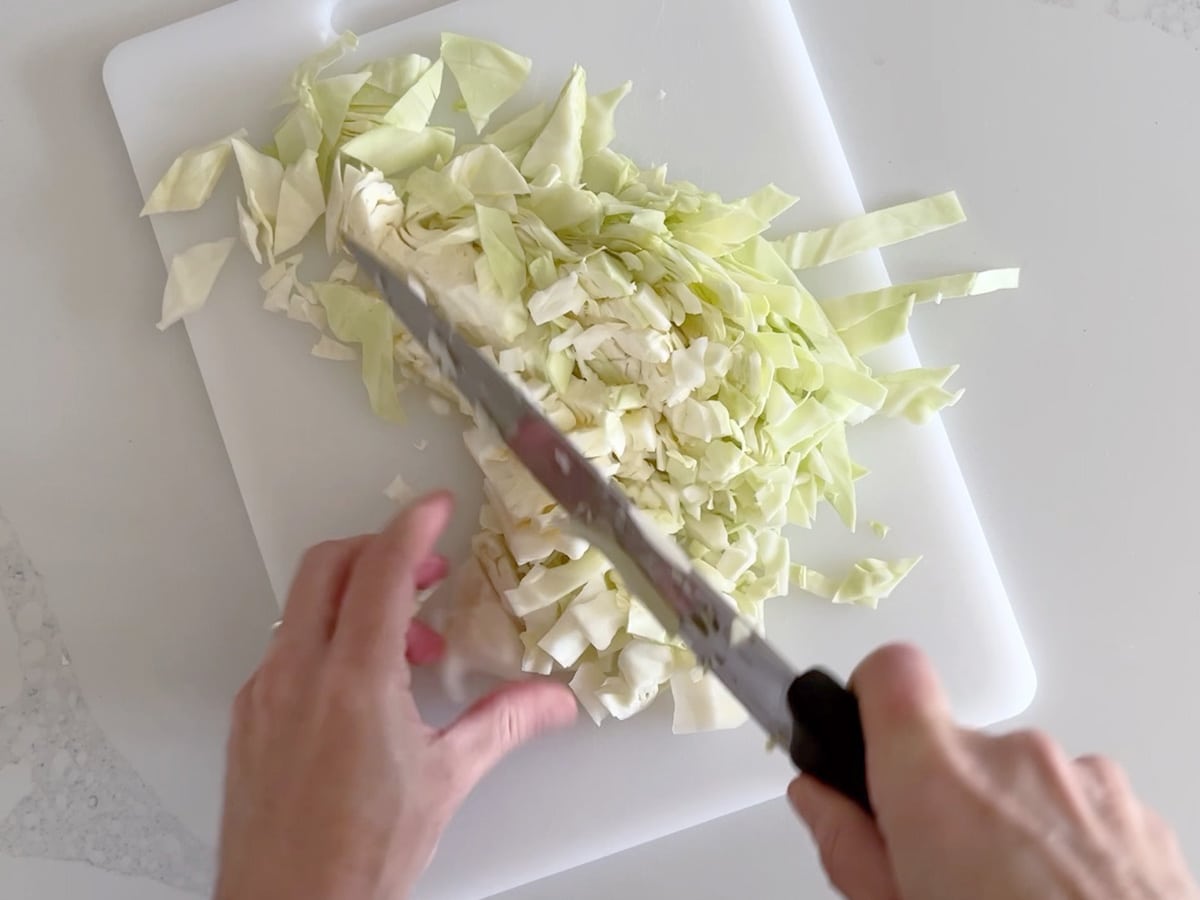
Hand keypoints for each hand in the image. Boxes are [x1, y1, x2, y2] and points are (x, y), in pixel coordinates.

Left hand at [214, 492, 577, 899]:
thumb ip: (503, 724)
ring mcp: (265, 695)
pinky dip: (326, 640)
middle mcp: (299, 674)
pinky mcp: (249, 719)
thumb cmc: (360, 858)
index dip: (412, 528)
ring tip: (407, 647)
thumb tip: (553, 702)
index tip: (435, 508)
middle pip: (329, 567)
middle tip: (425, 570)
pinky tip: (360, 687)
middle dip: (379, 550)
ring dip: (356, 601)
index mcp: (355, 680)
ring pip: (303, 608)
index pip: (382, 571)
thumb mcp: (446, 781)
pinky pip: (285, 650)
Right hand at [790, 644, 1197, 899]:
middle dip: (944, 798)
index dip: (871, 696)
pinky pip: (1078, 805)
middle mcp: (1015, 760)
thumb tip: (819, 798)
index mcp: (939, 782)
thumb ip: (848, 845)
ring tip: (1013, 898)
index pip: (892, 671)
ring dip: (1010, 824)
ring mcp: (1084, 781)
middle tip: (945, 873)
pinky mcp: (1138, 812)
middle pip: (955, 744)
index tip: (868, 737)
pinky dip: (1065, 843)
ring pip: (1021, 779)